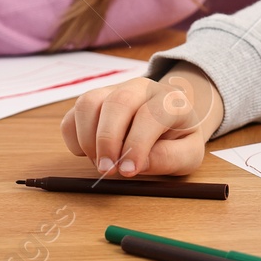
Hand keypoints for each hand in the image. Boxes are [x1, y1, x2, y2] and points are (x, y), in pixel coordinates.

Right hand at [61, 63, 222, 175]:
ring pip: (88, 103)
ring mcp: (112, 91)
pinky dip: (74, 140)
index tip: (129, 172)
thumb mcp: (188, 154)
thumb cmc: (178, 139)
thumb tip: (138, 165)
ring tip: (102, 163)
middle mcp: (140, 88)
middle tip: (107, 170)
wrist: (169, 119)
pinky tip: (92, 154)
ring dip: (89, 140)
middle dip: (107, 140)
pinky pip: (71, 116)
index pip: (150, 115)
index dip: (137, 144)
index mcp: (169, 100)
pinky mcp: (92, 102)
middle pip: (116, 102)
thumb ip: (169, 158)